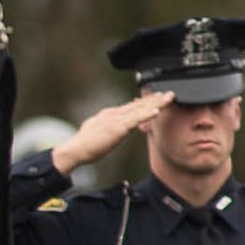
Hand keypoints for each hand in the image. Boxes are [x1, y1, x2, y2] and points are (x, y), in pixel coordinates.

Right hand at [51, 91, 174, 174]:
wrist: (74, 150)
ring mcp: (115, 119)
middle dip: (154, 98)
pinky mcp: (117, 127)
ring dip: (156, 102)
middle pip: (138, 104)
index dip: (144, 101)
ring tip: (169, 97)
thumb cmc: (83, 147)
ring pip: (140, 108)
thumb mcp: (96, 134)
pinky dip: (147, 114)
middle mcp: (113, 114)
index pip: (130, 106)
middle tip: (168, 93)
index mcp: (108, 115)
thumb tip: (110, 130)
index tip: (155, 98)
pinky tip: (158, 110)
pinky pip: (136, 119)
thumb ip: (106, 129)